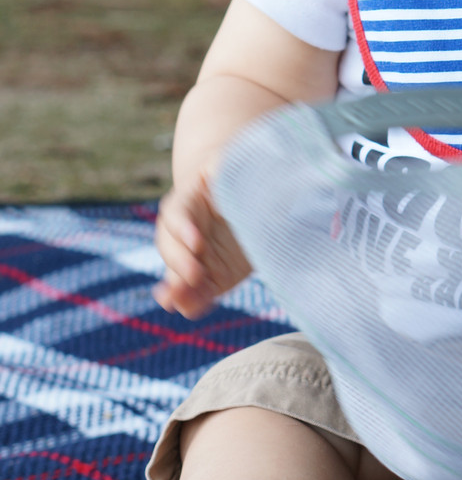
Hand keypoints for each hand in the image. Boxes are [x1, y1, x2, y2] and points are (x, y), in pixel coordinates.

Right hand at [153, 175, 251, 318]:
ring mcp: (200, 255)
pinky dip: (192, 302)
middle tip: (195, 274)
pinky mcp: (216, 275)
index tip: (198, 242)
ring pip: (178, 273)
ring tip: (174, 301)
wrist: (258, 194)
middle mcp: (190, 229)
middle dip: (180, 262)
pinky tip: (188, 309)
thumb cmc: (248, 174)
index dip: (184, 228)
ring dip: (176, 287)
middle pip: (172, 246)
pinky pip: (199, 292)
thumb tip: (271, 191)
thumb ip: (248, 178)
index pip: (179, 212)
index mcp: (193, 197)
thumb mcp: (244, 169)